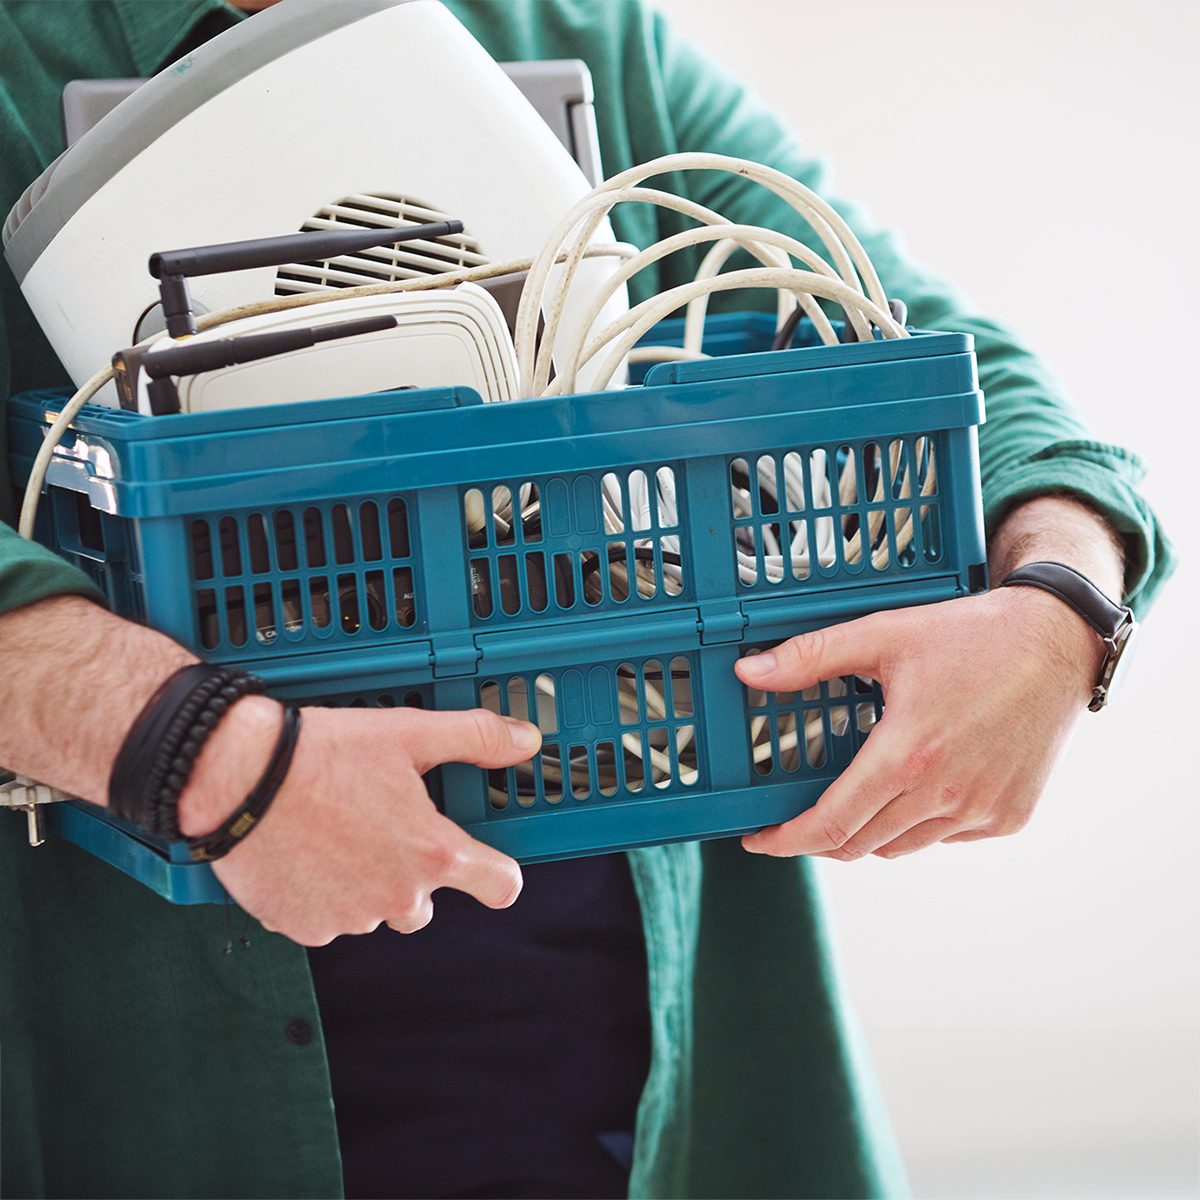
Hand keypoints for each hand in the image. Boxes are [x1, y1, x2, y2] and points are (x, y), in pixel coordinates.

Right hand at [178, 700, 540, 944]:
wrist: (238, 776)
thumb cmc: (323, 754)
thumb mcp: (409, 732)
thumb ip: (475, 738)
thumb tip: (525, 741)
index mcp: (432, 852)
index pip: (499, 886)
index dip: (498, 876)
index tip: (489, 869)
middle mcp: (398, 896)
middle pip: (423, 903)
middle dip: (410, 874)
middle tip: (377, 829)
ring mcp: (350, 918)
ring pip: (372, 910)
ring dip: (362, 883)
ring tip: (333, 834)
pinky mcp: (305, 928)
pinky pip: (326, 919)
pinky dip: (319, 894)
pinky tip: (305, 855)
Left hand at [733, 585, 1104, 859]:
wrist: (1057, 642)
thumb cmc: (969, 636)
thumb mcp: (882, 634)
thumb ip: (810, 656)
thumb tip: (748, 672)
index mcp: (907, 755)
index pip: (831, 824)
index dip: (786, 839)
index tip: (758, 840)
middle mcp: (946, 794)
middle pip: (859, 844)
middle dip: (818, 838)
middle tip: (797, 818)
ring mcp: (981, 811)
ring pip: (899, 847)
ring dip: (868, 832)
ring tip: (854, 799)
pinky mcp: (1008, 817)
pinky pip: (944, 838)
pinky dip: (918, 825)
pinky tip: (914, 788)